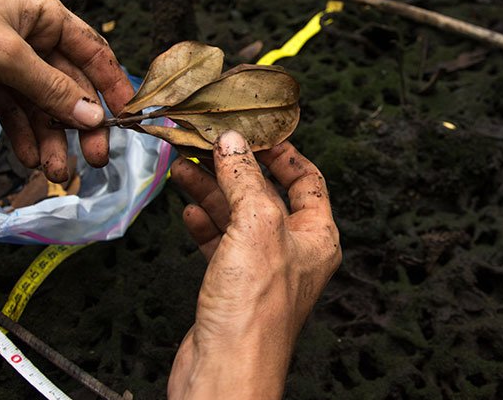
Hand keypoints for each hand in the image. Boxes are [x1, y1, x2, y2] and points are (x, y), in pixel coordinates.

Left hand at [0, 0, 133, 181]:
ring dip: (51, 137)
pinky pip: (12, 111)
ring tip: (57, 171)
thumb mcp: (2, 54)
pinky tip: (29, 158)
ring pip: (40, 103)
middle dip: (80, 122)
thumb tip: (94, 117)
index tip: (129, 118)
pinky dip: (23, 135)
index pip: (91, 50)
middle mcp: (29, 35)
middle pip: (68, 83)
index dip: (112, 84)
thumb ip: (50, 88)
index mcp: (41, 13)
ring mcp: (4, 60)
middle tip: (94, 160)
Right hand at [168, 131, 341, 399]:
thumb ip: (245, 179)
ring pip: (238, 217)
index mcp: (316, 236)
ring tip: (186, 169)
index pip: (308, 180)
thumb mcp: (256, 226)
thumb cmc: (254, 310)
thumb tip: (233, 142)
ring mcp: (262, 269)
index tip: (257, 132)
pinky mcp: (233, 285)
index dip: (284, 153)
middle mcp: (293, 252)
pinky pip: (220, 242)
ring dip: (212, 191)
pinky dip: (204, 223)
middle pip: (266, 195)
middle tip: (209, 146)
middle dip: (236, 169)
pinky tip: (187, 210)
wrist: (225, 370)